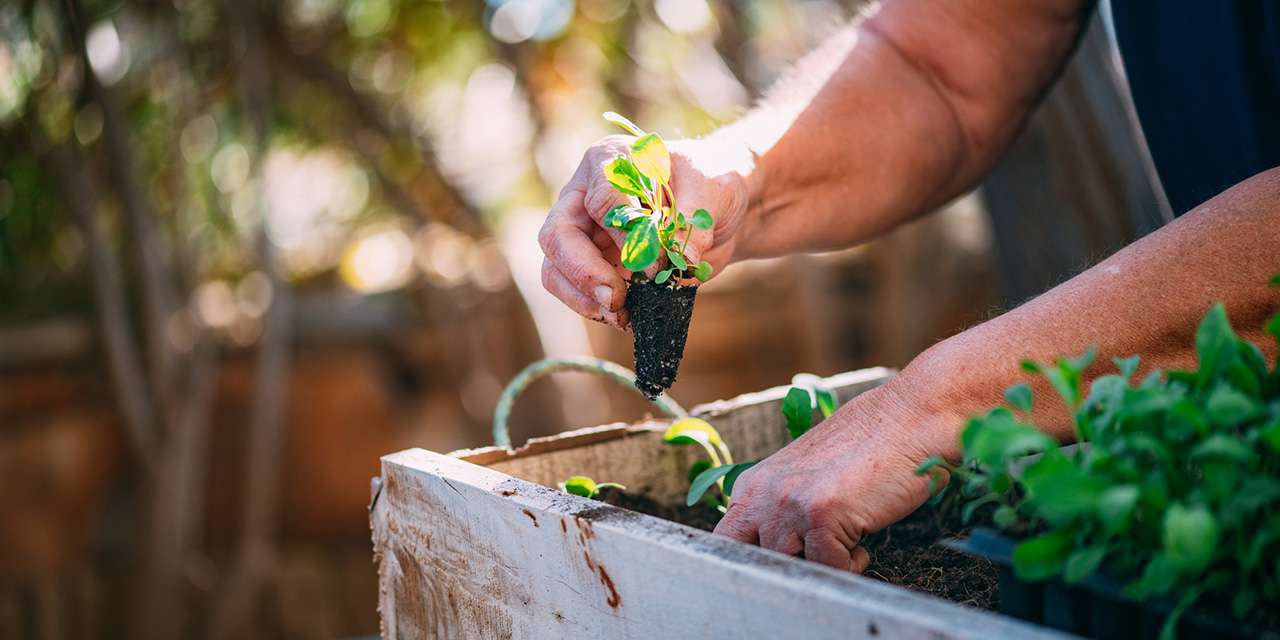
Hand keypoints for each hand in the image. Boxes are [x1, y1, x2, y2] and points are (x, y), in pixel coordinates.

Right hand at [538, 135, 752, 327]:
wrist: (719, 210)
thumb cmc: (711, 184)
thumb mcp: (713, 188)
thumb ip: (695, 219)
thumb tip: (681, 259)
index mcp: (611, 160)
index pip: (601, 200)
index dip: (626, 237)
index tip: (657, 263)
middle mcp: (585, 194)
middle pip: (558, 234)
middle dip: (584, 272)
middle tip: (616, 299)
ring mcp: (584, 232)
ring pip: (555, 267)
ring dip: (584, 297)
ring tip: (621, 315)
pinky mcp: (594, 264)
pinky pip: (575, 291)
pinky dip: (594, 308)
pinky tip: (626, 317)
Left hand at [713, 378, 959, 571]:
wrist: (908, 419)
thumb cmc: (866, 451)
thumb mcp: (806, 478)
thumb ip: (780, 511)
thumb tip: (774, 557)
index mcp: (752, 486)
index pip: (726, 545)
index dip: (753, 564)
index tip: (783, 570)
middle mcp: (762, 494)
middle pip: (756, 563)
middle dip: (788, 570)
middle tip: (821, 560)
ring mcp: (788, 504)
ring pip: (791, 569)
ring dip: (823, 566)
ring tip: (846, 543)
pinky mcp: (820, 515)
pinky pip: (828, 568)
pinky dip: (851, 565)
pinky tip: (863, 541)